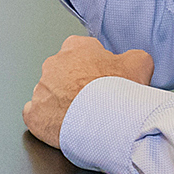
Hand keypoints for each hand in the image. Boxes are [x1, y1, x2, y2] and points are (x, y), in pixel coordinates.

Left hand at [22, 34, 152, 145]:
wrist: (104, 121)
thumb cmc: (118, 91)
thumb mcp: (139, 64)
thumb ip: (134, 57)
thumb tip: (134, 60)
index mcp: (76, 47)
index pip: (83, 51)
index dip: (96, 67)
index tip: (104, 79)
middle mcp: (53, 64)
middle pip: (65, 73)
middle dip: (76, 85)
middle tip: (94, 100)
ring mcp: (41, 89)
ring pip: (50, 94)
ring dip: (62, 103)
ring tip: (82, 116)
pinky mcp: (34, 113)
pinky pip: (36, 114)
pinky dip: (47, 120)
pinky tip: (62, 125)